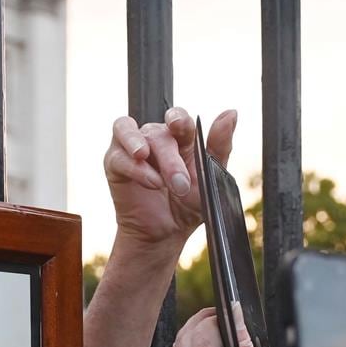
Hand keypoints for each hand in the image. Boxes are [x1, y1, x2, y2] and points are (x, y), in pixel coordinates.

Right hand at [104, 108, 236, 250]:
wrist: (166, 233)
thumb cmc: (189, 204)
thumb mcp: (210, 178)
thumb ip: (220, 146)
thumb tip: (231, 112)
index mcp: (180, 138)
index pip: (177, 117)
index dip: (177, 118)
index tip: (178, 125)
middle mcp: (154, 138)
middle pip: (158, 133)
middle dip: (170, 160)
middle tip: (180, 185)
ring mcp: (131, 147)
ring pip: (128, 130)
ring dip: (137, 143)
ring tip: (143, 156)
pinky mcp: (114, 163)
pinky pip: (118, 156)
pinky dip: (134, 167)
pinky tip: (150, 182)